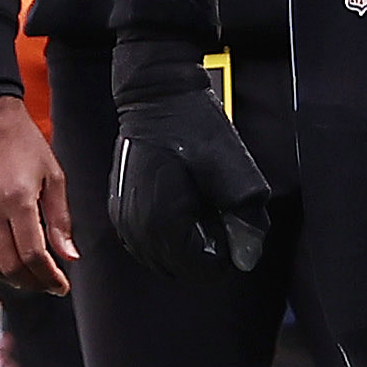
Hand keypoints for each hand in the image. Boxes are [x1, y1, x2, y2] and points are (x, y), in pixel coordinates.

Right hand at [0, 93, 76, 294]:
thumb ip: (61, 220)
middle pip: (10, 268)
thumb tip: (69, 256)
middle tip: (50, 284)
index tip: (62, 285)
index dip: (50, 278)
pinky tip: (12, 257)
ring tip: (33, 274)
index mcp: (17, 200)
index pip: (32, 256)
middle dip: (33, 283)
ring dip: (14, 278)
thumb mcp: (54, 177)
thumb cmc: (24, 143)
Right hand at [105, 38, 271, 275]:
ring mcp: (122, 220)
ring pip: (161, 259)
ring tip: (200, 211)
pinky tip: (181, 210)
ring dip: (185, 246)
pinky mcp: (119, 210)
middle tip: (219, 218)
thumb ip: (246, 219)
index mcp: (160, 223)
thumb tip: (247, 257)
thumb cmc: (193, 126)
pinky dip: (167, 238)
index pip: (199, 269)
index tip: (233, 229)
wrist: (157, 97)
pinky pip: (147, 244)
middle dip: (204, 252)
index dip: (225, 255)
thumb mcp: (234, 171)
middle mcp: (135, 227)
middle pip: (179, 268)